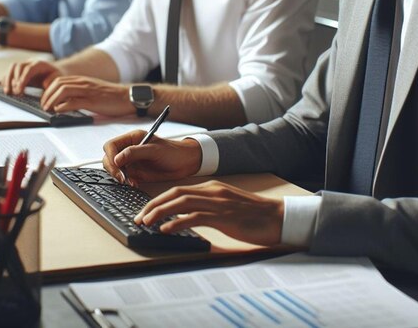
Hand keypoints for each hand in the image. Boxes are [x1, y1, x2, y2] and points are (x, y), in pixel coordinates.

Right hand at [2, 60, 62, 94]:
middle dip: (14, 80)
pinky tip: (7, 90)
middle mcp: (30, 62)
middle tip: (14, 93)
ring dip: (8, 80)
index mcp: (40, 64)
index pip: (29, 69)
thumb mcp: (57, 79)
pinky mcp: (20, 71)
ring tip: (8, 92)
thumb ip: (52, 83)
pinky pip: (10, 73)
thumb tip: (44, 87)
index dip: (23, 79)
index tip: (20, 91)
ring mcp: (24, 66)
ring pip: (12, 68)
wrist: (55, 72)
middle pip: (17, 66)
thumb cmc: (57, 77)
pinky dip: (6, 80)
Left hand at [40, 76, 132, 116]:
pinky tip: (59, 111)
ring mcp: (88, 91)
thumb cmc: (111, 96)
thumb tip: (65, 102)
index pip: (58, 80)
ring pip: (63, 91)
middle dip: (46, 95)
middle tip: (43, 106)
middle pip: (57, 84)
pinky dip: (63, 106)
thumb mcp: (92, 90)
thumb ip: (79, 92)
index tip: (44, 99)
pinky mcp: (93, 101)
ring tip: (48, 109)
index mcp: (82, 80)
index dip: (48, 90)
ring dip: (52, 100)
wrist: (128, 97)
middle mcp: (83, 83)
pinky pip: (74, 102)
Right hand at [103, 133, 201, 183]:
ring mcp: (131, 162)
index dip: (111, 156)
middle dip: (113, 169)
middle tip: (122, 178)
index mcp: (131, 138)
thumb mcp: (154, 150)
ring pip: (114, 170)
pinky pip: (124, 178)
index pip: (111, 145)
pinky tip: (135, 184)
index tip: (117, 165)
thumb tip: (117, 158)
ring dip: (119, 177)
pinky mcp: (135, 173)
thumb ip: (135, 152)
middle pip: (109, 158)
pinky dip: (127, 182)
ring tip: (130, 181)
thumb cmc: (173, 152)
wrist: (185, 163)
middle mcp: (129, 149)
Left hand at [135, 180, 283, 246]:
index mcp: (212, 188)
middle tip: (139, 217)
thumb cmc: (254, 216)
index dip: (159, 199)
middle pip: (175, 193)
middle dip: (153, 204)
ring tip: (146, 222)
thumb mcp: (227, 206)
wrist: (278, 217)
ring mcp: (218, 203)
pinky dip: (177, 222)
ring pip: (181, 202)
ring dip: (160, 212)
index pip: (178, 190)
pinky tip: (167, 229)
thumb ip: (208, 207)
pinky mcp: (224, 216)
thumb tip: (185, 217)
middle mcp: (212, 192)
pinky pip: (195, 216)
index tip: (145, 210)